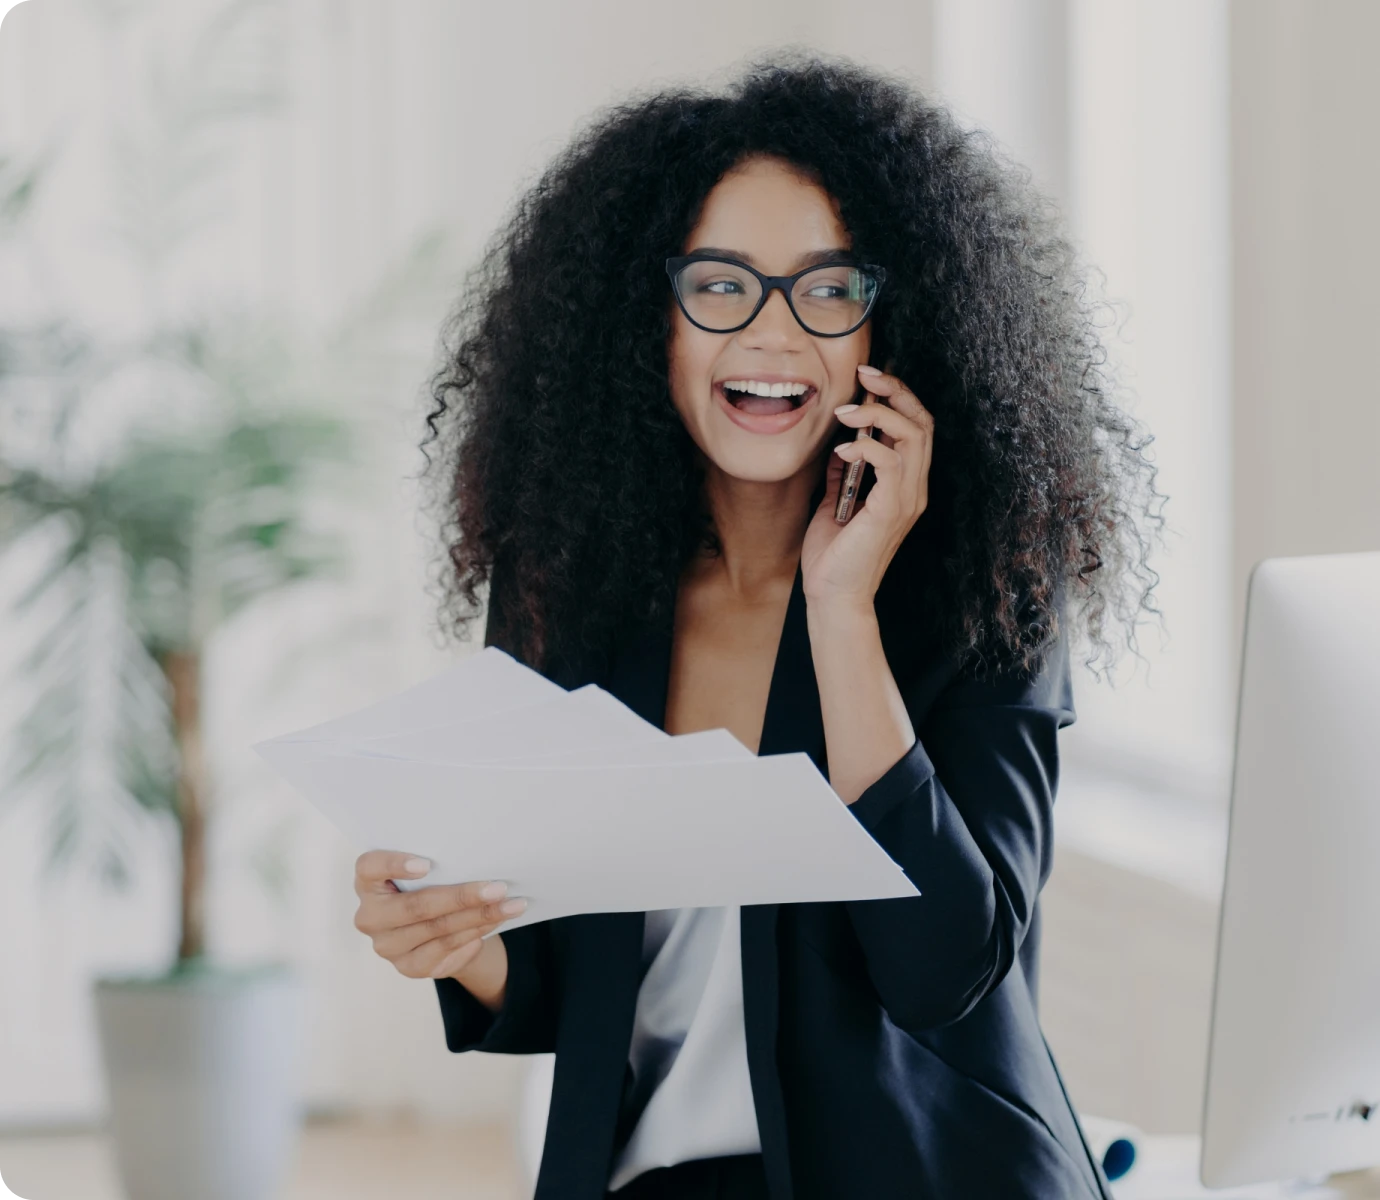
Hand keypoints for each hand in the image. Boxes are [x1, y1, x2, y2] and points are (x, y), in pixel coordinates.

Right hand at [352, 850, 526, 981]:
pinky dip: (477, 931)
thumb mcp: (429, 871)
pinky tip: (498, 920)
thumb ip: (438, 864)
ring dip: (481, 916)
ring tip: (511, 904)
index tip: (427, 864)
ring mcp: (388, 946)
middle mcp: (371, 916)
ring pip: (439, 929)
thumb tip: (479, 855)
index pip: (369, 868)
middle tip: (498, 887)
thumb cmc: (430, 884)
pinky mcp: (410, 967)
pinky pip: (448, 948)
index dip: (394, 865)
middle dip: (462, 896)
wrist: (436, 928)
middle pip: (416, 906)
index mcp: (368, 882)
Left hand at [801, 365, 933, 609]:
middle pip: (922, 422)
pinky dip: (866, 447)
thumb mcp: (835, 503)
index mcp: (904, 485)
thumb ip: (844, 475)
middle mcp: (914, 489)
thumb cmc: (834, 556)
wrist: (833, 596)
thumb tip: (841, 445)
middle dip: (896, 390)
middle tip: (865, 375)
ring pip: (912, 435)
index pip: (916, 427)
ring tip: (847, 410)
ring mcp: (907, 500)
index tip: (868, 378)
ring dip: (878, 414)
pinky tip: (841, 451)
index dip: (898, 396)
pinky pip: (890, 463)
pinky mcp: (891, 511)